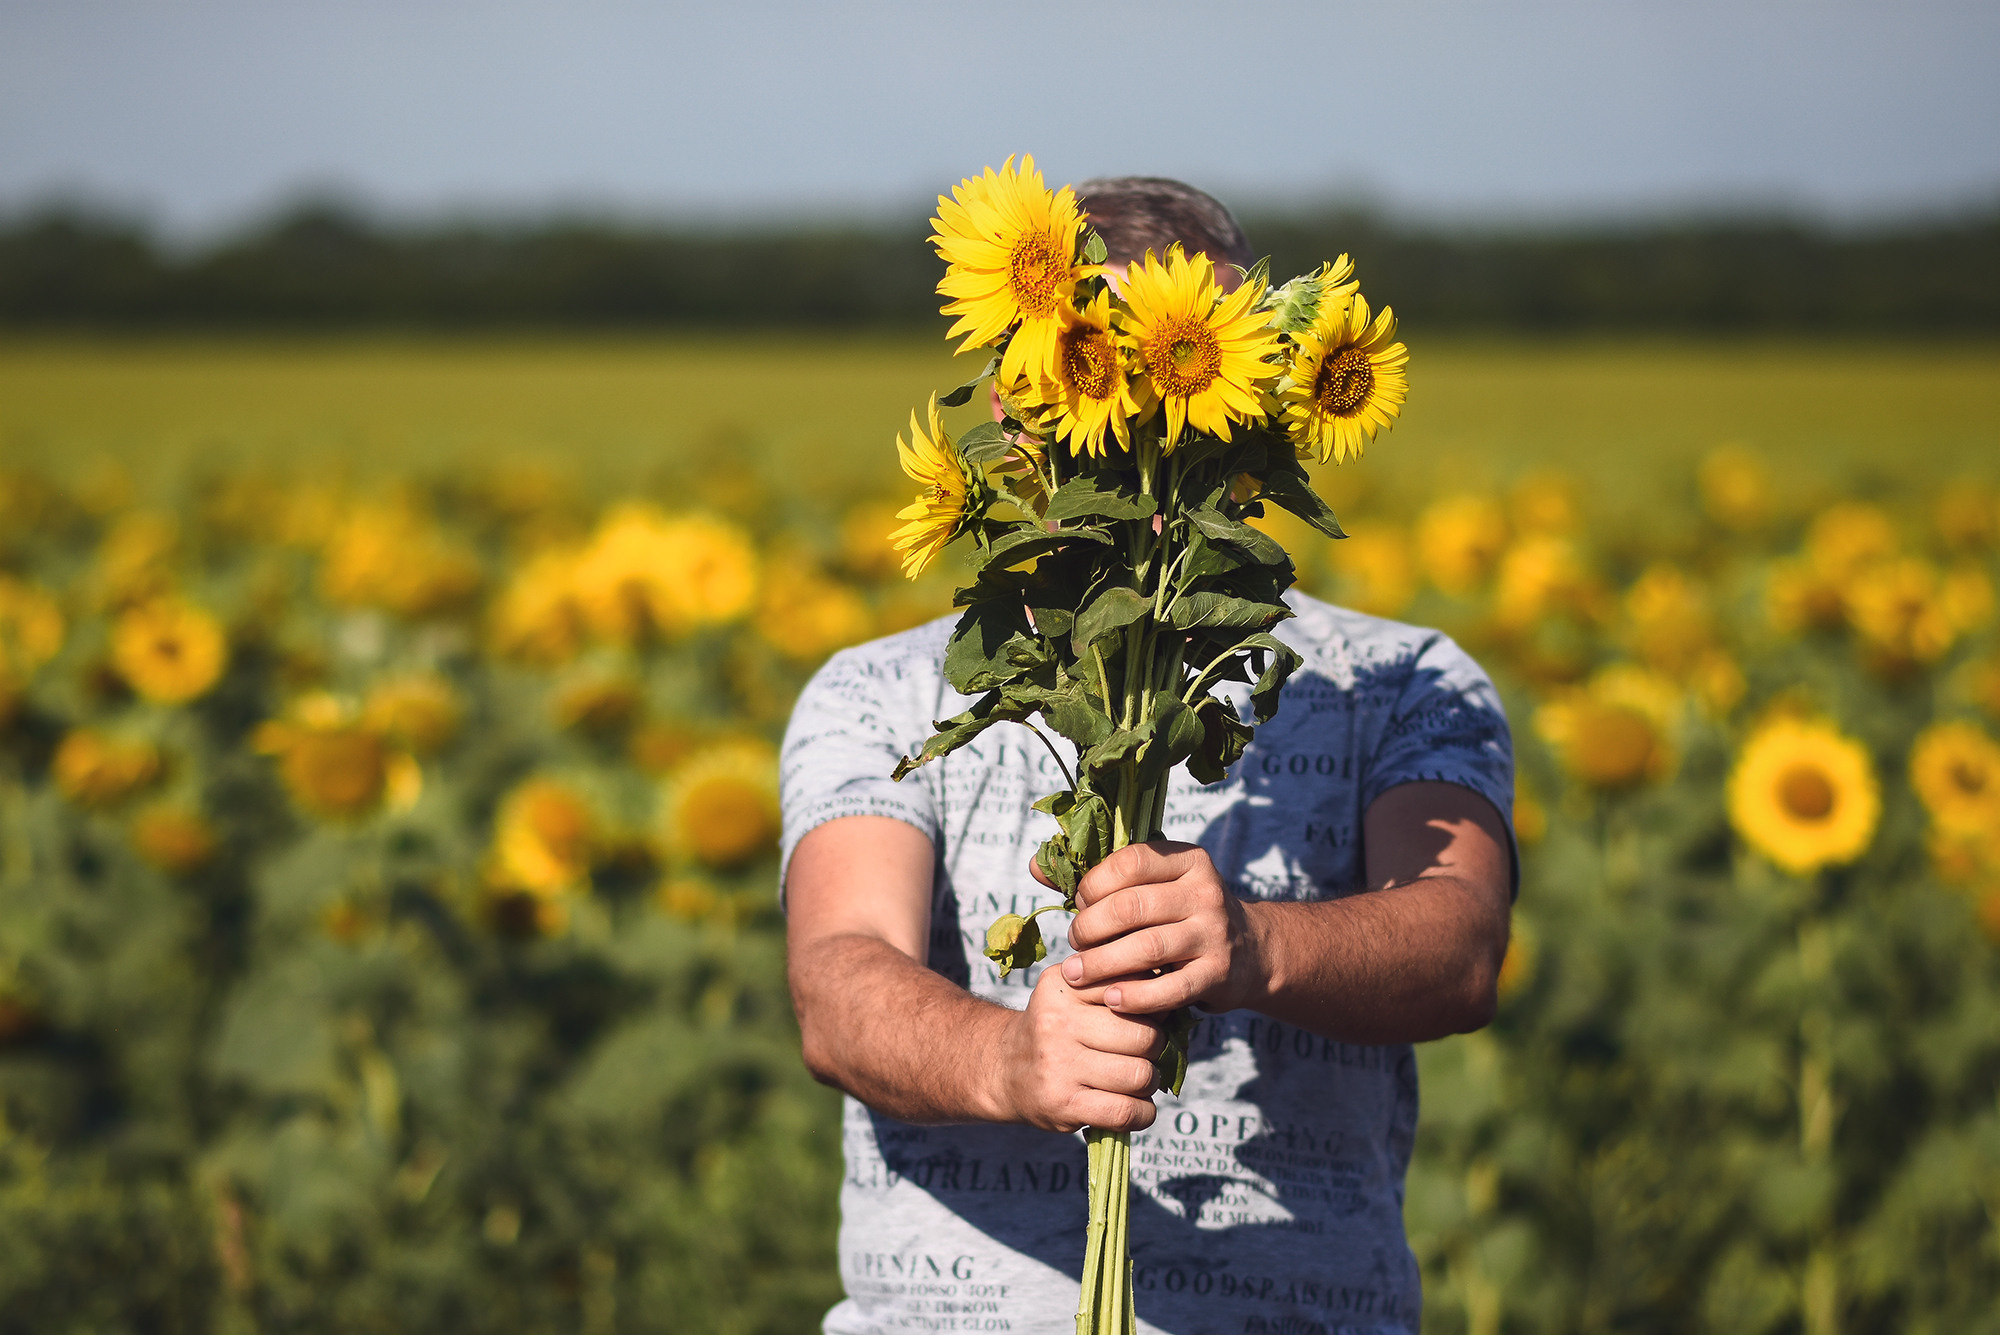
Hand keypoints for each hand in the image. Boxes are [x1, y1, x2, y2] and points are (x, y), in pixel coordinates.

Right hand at [992, 966, 1162, 1133]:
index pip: (1135, 990)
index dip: (1153, 1006)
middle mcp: (1058, 1020)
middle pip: (1145, 1036)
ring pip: (1141, 1075)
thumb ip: (1116, 983)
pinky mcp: (1064, 1103)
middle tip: (1146, 1053)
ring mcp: (1059, 1064)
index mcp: (1064, 984)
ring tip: (1137, 1079)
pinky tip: (1134, 1107)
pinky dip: (1143, 1114)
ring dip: (1150, 1082)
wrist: (1004, 1068)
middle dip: (1156, 1048)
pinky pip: (1126, 1112)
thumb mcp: (1073, 990)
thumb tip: (1174, 997)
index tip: (1149, 1015)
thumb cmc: (1056, 1027)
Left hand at [1042, 840, 1265, 1015]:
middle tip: (1074, 944)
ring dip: (1102, 964)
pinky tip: (1110, 1000)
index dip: (1093, 885)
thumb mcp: (1152, 886)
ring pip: (1147, 947)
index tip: (1080, 905)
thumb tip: (1036, 865)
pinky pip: (1170, 988)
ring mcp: (1215, 933)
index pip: (1129, 861)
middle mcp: (1205, 891)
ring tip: (1076, 974)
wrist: (1248, 952)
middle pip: (1132, 907)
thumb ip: (1097, 877)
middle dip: (1090, 928)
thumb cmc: (1180, 915)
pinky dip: (1135, 997)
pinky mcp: (1218, 974)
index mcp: (1187, 860)